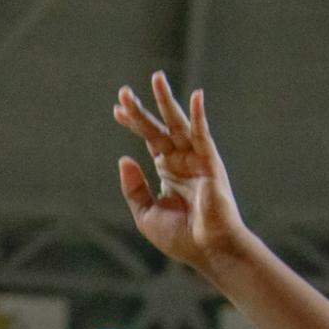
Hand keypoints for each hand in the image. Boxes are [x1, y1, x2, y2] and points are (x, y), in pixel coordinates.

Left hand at [115, 72, 247, 273]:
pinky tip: (196, 97)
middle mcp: (181, 160)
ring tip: (156, 78)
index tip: (117, 109)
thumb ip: (134, 188)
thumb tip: (124, 158)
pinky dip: (200, 116)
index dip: (133, 122)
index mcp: (167, 169)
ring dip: (167, 101)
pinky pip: (203, 135)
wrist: (209, 251)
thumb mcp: (146, 215)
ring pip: (178, 124)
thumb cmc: (182, 238)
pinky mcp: (210, 163)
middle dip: (141, 109)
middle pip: (159, 127)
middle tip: (124, 92)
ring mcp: (196, 159)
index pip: (148, 138)